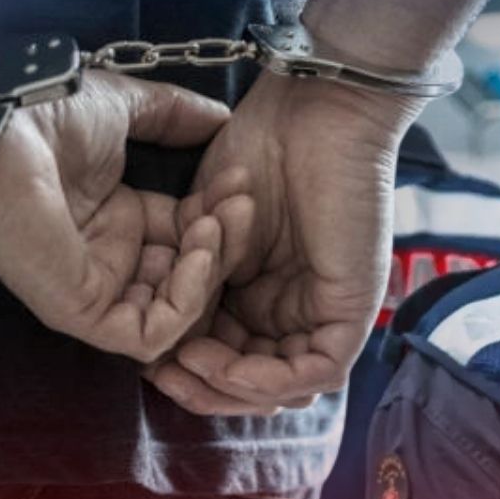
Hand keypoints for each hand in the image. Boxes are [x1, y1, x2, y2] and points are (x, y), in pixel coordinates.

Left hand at [0, 71, 254, 361]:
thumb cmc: (46, 117)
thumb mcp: (127, 110)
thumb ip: (175, 115)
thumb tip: (221, 117)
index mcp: (118, 219)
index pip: (189, 238)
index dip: (221, 215)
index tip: (240, 181)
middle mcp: (110, 259)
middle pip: (191, 276)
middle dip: (226, 243)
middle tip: (240, 204)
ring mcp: (95, 289)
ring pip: (177, 312)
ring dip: (210, 271)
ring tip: (214, 225)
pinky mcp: (81, 312)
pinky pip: (148, 335)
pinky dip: (184, 303)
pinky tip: (196, 254)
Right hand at [147, 73, 422, 414]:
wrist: (310, 110)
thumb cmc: (261, 151)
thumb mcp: (208, 231)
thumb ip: (195, 282)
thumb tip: (165, 338)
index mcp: (267, 292)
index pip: (230, 354)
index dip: (188, 367)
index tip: (146, 359)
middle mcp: (299, 309)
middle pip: (257, 381)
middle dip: (205, 388)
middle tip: (161, 376)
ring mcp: (329, 312)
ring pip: (285, 386)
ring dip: (229, 387)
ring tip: (186, 365)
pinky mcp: (353, 311)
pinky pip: (317, 370)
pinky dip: (266, 378)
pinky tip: (222, 361)